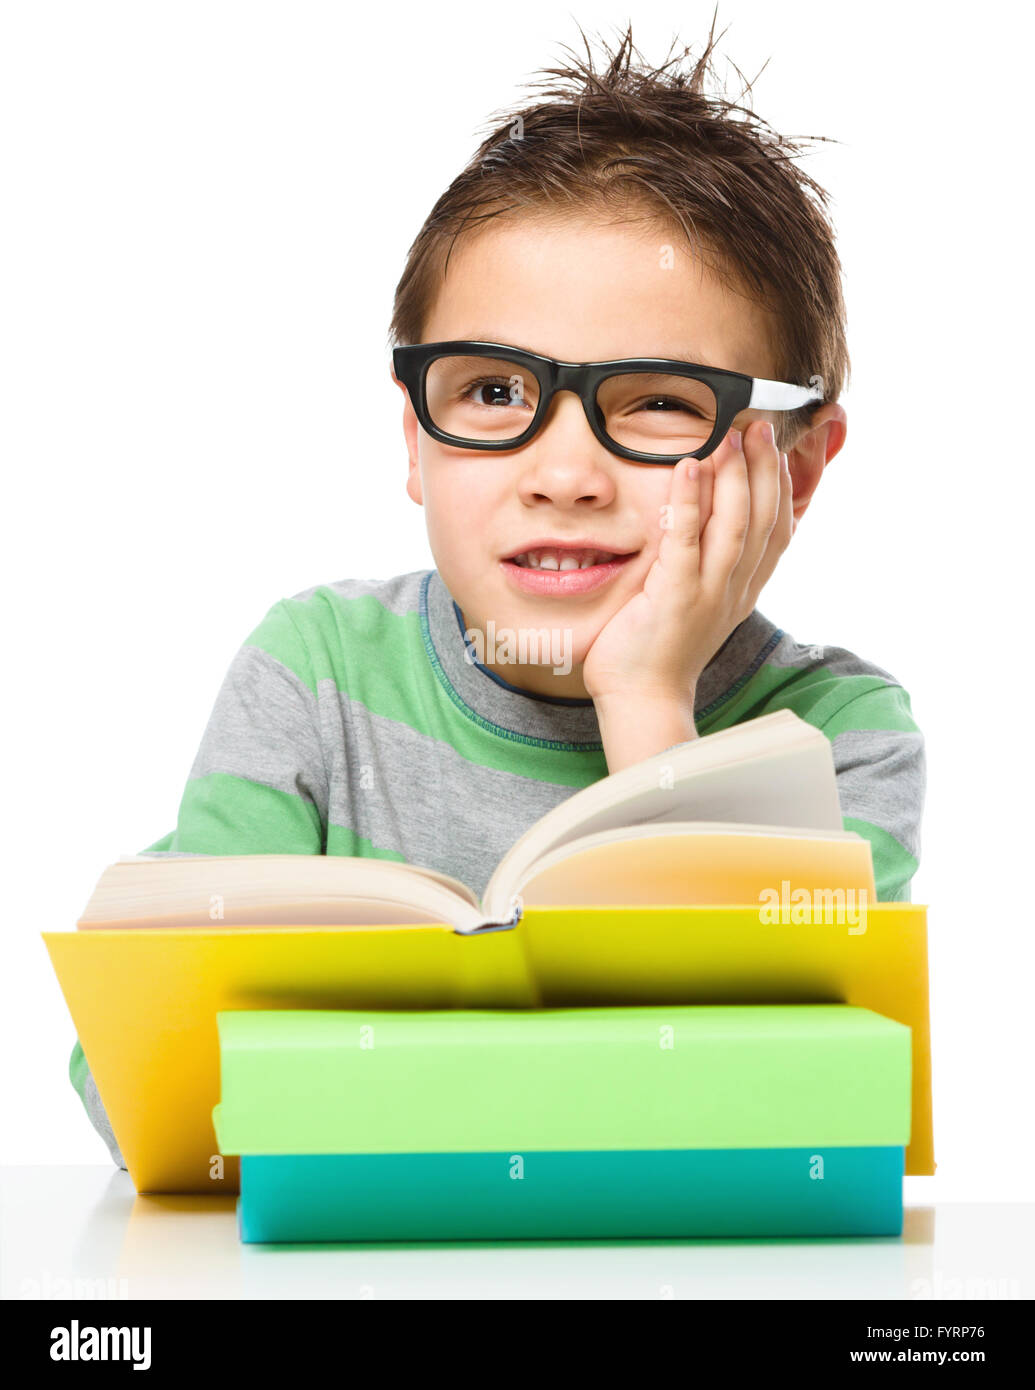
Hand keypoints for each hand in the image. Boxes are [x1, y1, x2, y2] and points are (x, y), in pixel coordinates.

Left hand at [582, 419, 793, 706]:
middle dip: (764, 469)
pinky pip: (687, 543)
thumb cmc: (659, 648)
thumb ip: (710, 563)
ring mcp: (707, 595)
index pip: (778, 531)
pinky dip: (692, 502)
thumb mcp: (698, 602)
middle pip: (763, 520)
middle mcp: (734, 590)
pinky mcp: (674, 598)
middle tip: (760, 427)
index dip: (782, 486)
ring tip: (731, 436)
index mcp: (743, 590)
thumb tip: (713, 521)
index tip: (777, 448)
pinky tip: (689, 467)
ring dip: (735, 477)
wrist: (642, 698)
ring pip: (734, 526)